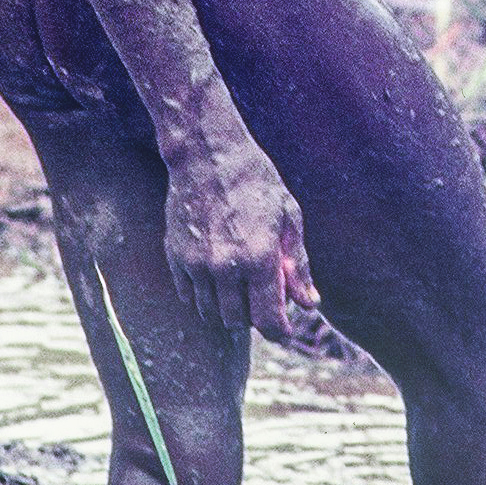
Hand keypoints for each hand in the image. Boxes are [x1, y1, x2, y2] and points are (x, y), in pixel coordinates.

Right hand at [163, 126, 318, 338]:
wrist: (208, 153)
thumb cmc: (256, 180)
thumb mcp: (288, 216)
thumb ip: (297, 265)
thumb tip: (309, 304)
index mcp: (260, 257)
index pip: (268, 320)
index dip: (279, 331)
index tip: (284, 329)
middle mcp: (226, 266)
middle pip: (238, 321)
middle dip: (253, 317)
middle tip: (262, 295)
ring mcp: (197, 263)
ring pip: (211, 312)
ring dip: (227, 308)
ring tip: (239, 284)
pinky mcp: (176, 256)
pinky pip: (188, 296)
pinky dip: (203, 295)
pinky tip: (216, 274)